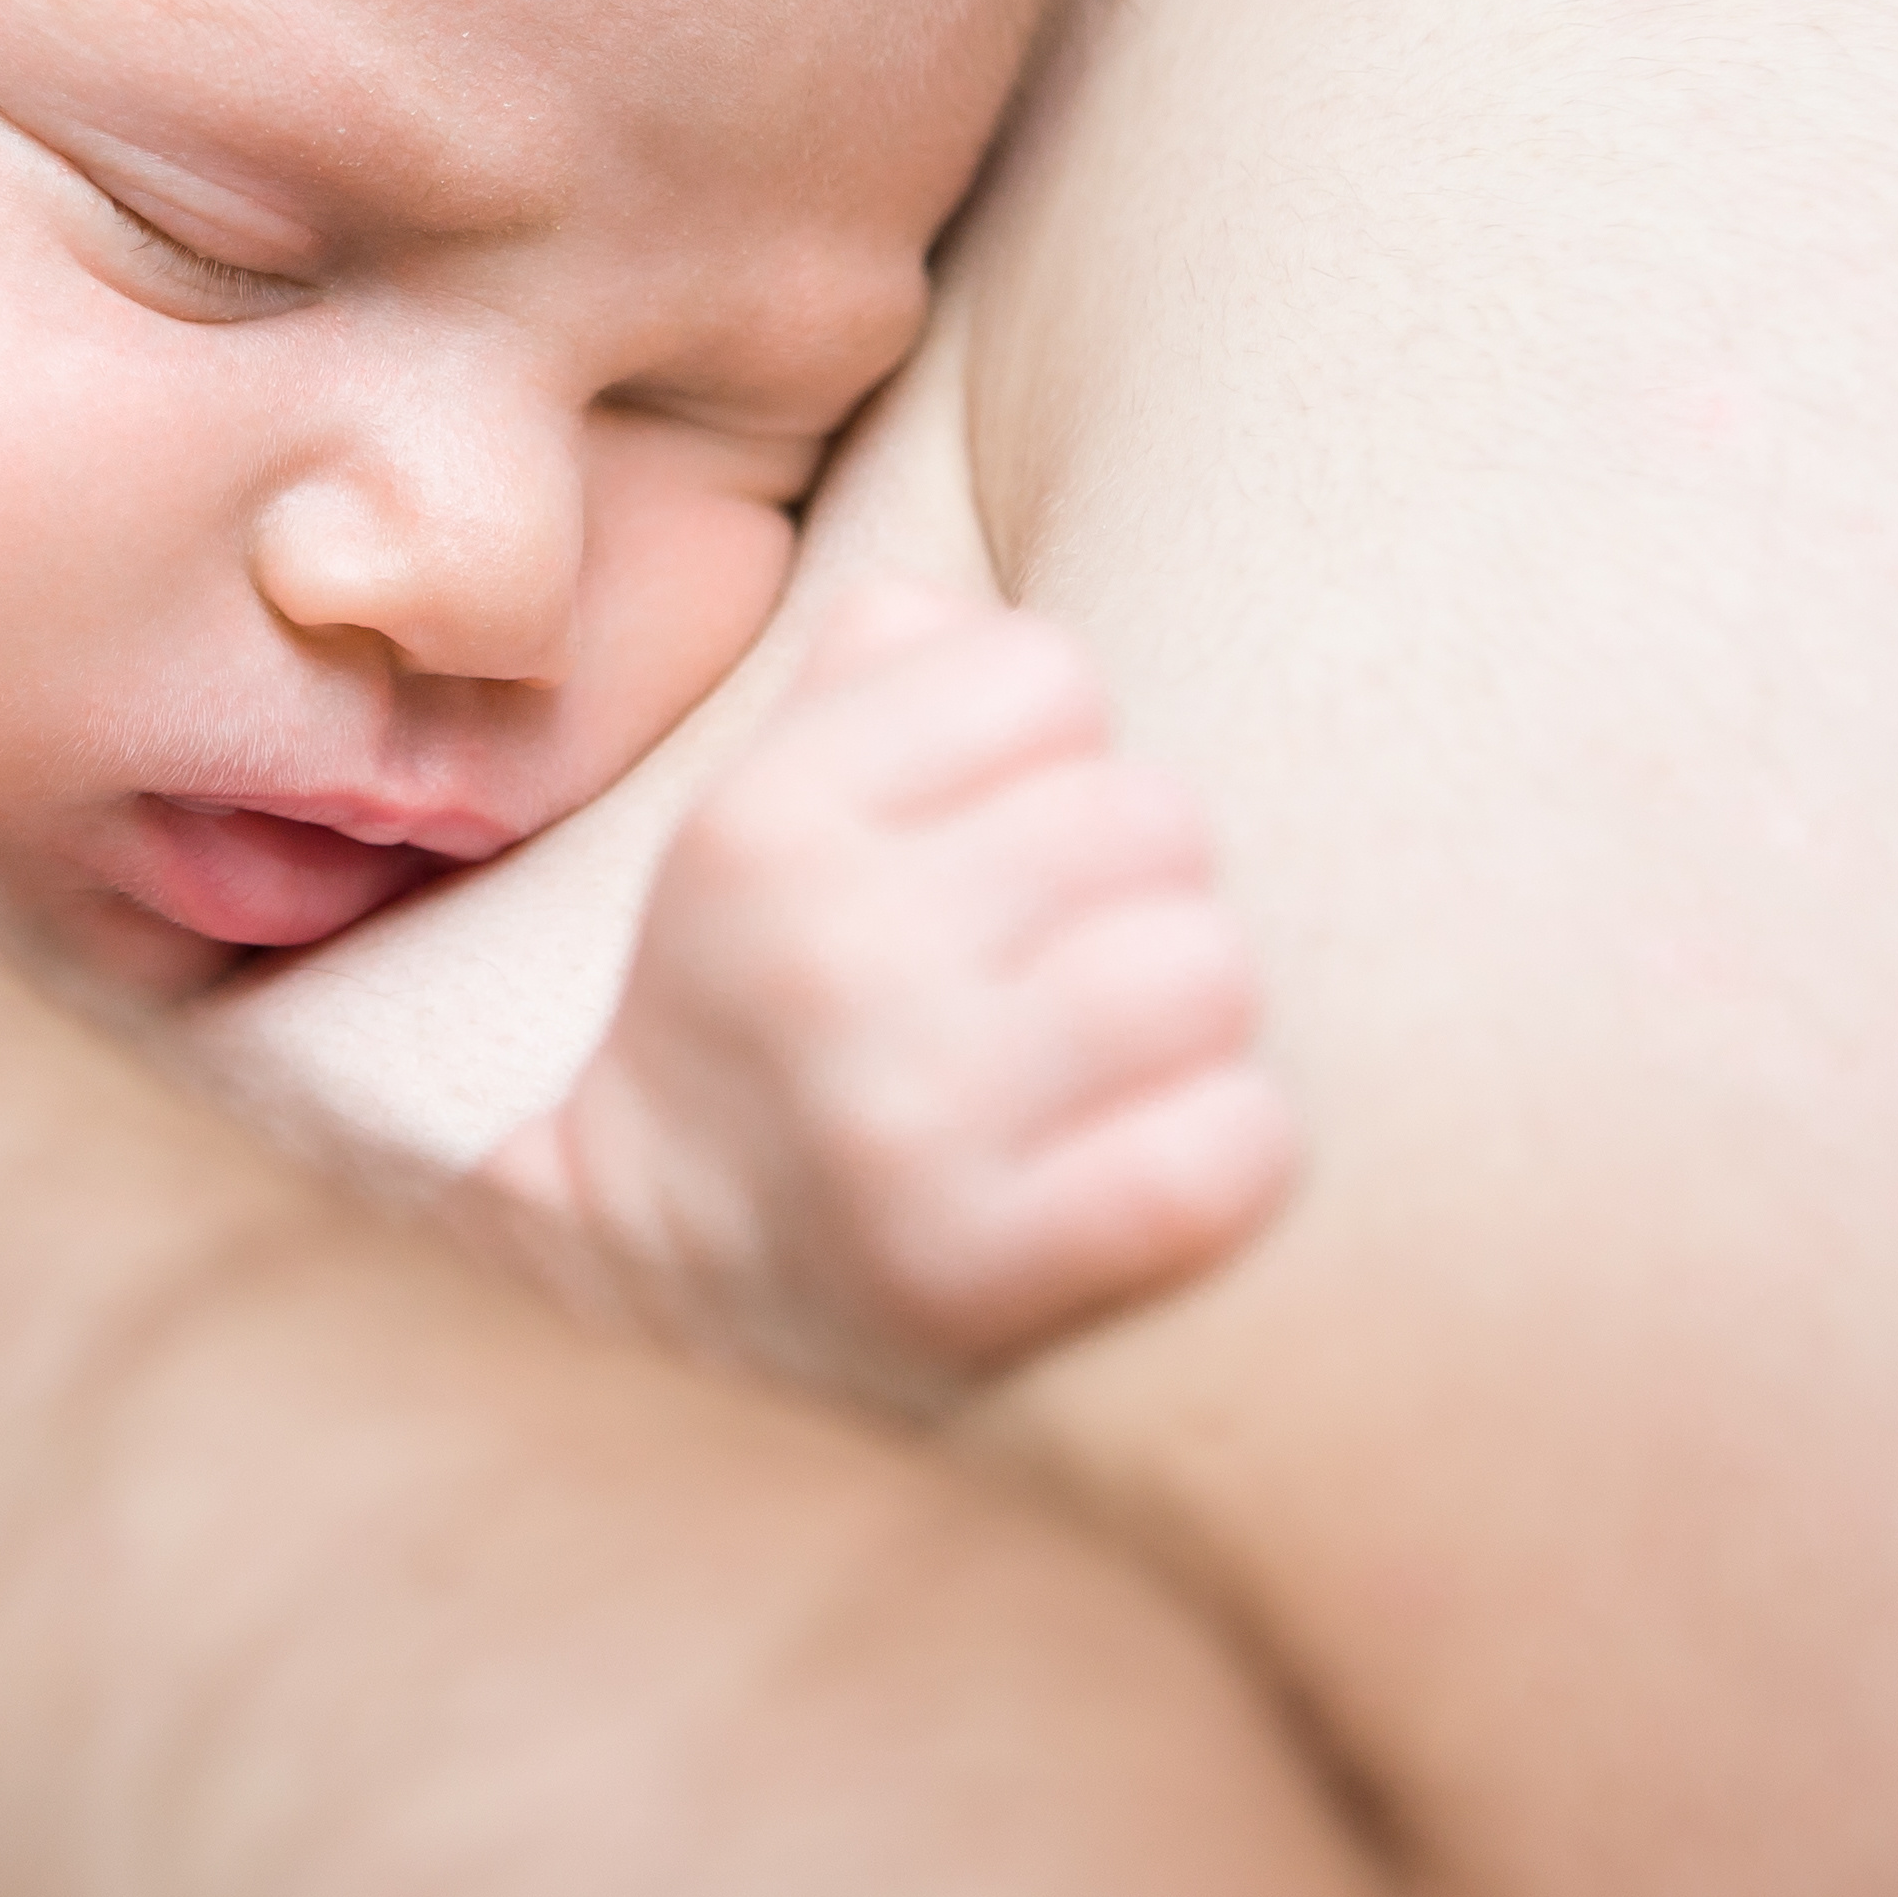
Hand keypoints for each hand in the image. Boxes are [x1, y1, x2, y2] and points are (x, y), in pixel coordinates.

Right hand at [488, 582, 1297, 1411]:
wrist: (668, 1278)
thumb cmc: (771, 999)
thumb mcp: (763, 814)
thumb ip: (873, 672)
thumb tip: (971, 617)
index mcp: (764, 822)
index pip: (1046, 674)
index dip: (1055, 752)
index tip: (1004, 837)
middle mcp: (825, 959)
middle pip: (1154, 815)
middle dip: (1139, 885)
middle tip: (1075, 961)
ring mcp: (903, 1125)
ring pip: (1211, 968)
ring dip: (1197, 1018)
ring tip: (1121, 1057)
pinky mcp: (985, 1271)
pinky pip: (1229, 1148)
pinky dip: (1228, 1147)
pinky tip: (1158, 1152)